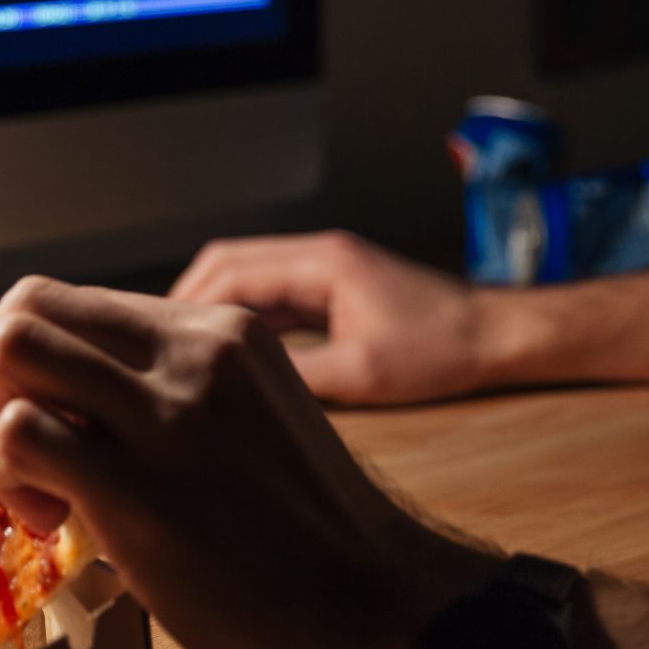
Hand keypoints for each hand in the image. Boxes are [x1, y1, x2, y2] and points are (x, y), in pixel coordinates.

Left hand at [0, 276, 498, 648]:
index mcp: (225, 333)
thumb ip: (177, 400)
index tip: (21, 412)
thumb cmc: (319, 542)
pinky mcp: (142, 486)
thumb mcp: (254, 425)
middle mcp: (196, 350)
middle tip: (2, 441)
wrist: (384, 615)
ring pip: (14, 346)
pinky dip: (7, 477)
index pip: (79, 302)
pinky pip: (18, 436)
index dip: (25, 355)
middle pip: (31, 303)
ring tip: (28, 482)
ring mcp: (169, 413)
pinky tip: (55, 523)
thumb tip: (78, 414)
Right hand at [169, 230, 504, 404]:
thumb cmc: (442, 349)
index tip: (152, 337)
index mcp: (321, 263)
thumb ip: (298, 377)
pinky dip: (245, 322)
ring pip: (249, 280)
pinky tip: (228, 359)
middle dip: (187, 301)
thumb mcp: (364, 374)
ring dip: (214, 312)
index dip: (185, 303)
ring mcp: (326, 271)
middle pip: (228, 264)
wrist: (496, 336)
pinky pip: (274, 298)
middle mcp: (318, 256)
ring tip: (182, 356)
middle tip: (155, 346)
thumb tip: (234, 392)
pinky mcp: (335, 290)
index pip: (230, 270)